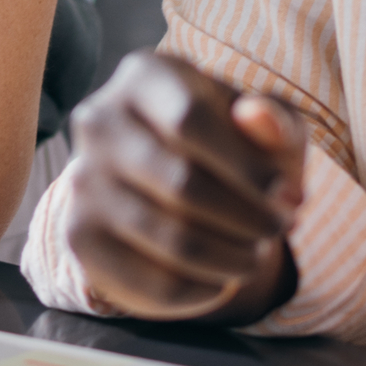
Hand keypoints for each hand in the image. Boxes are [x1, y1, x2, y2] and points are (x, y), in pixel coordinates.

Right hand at [62, 53, 311, 325]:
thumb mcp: (263, 128)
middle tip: (279, 229)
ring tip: (257, 255)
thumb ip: (274, 120)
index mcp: (143, 74)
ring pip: (172, 240)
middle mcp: (99, 120)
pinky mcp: (79, 236)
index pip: (189, 120)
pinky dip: (203, 291)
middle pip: (182, 184)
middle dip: (249, 218)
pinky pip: (153, 282)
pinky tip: (222, 279)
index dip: (247, 167)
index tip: (285, 192)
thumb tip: (259, 117)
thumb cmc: (229, 147)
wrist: (166, 185)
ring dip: (233, 258)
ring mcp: (81, 180)